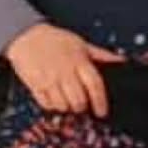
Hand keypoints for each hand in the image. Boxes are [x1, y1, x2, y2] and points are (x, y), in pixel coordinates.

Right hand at [3, 24, 120, 116]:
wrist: (26, 35)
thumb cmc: (55, 40)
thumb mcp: (81, 44)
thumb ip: (101, 55)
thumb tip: (121, 61)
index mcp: (79, 61)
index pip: (94, 85)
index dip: (100, 102)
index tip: (102, 112)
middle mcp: (64, 71)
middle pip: (78, 100)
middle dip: (82, 107)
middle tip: (82, 105)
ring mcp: (49, 79)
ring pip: (63, 106)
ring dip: (67, 107)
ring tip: (66, 101)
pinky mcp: (35, 85)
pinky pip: (47, 105)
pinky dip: (52, 106)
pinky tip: (54, 98)